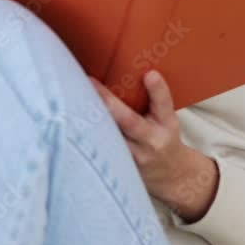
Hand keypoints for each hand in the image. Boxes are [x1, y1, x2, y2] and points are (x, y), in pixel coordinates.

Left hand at [88, 70, 218, 221]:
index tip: (150, 74)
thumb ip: (154, 98)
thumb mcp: (167, 117)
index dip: (157, 90)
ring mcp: (136, 157)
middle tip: (91, 82)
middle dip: (110, 103)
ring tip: (73, 99)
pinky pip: (103, 149)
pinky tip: (73, 122)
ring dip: (93, 120)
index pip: (164, 104)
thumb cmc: (164, 135)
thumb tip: (137, 69)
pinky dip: (89, 135)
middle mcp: (152, 141)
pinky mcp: (121, 168)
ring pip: (111, 138)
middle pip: (130, 122)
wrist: (171, 175)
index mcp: (167, 124)